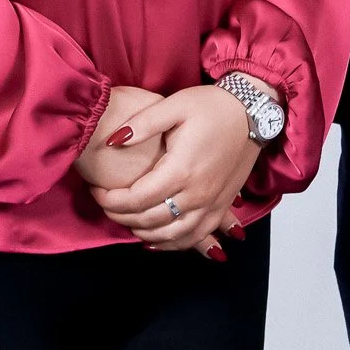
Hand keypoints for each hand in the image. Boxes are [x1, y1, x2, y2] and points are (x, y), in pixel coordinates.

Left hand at [90, 82, 272, 252]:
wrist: (253, 111)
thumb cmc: (213, 106)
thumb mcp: (175, 105)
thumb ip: (142, 124)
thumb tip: (113, 142)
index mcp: (181, 170)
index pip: (135, 199)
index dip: (110, 200)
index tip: (96, 190)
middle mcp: (197, 194)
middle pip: (149, 220)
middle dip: (120, 216)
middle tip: (106, 203)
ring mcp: (212, 203)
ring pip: (171, 235)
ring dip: (144, 233)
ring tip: (127, 220)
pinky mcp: (222, 206)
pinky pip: (196, 236)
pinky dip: (173, 244)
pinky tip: (157, 240)